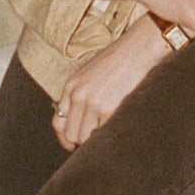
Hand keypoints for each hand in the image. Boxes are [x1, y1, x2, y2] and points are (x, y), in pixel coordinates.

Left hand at [53, 18, 172, 150]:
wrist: (137, 50)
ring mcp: (92, 103)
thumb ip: (80, 94)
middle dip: (80, 140)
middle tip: (93, 140)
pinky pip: (102, 133)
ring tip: (107, 131)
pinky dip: (108, 134)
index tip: (72, 145)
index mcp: (71, 86)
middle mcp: (78, 96)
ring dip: (95, 139)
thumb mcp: (89, 74)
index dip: (64, 137)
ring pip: (85, 137)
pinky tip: (115, 126)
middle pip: (70, 134)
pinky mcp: (108, 109)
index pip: (58, 122)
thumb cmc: (117, 61)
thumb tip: (78, 121)